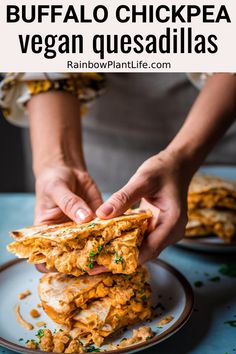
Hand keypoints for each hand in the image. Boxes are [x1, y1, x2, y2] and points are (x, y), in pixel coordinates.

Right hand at [35, 164, 102, 272]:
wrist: (68, 170)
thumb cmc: (54, 180)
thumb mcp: (57, 189)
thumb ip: (70, 203)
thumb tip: (84, 219)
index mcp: (47, 234)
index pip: (46, 259)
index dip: (53, 266)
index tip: (68, 266)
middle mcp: (64, 237)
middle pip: (71, 258)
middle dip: (83, 264)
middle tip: (97, 264)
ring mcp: (81, 232)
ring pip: (90, 248)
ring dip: (100, 252)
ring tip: (111, 255)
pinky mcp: (97, 223)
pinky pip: (104, 232)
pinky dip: (112, 236)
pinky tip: (121, 237)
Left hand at [96, 149, 189, 263]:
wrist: (178, 164)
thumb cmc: (163, 169)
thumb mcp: (142, 180)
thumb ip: (123, 198)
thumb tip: (101, 215)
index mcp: (172, 222)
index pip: (148, 250)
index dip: (124, 260)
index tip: (100, 265)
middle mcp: (172, 232)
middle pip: (144, 253)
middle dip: (119, 258)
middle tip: (93, 264)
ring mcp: (166, 231)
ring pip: (142, 247)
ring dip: (121, 250)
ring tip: (97, 254)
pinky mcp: (159, 227)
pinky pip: (142, 238)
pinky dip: (126, 239)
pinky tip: (108, 239)